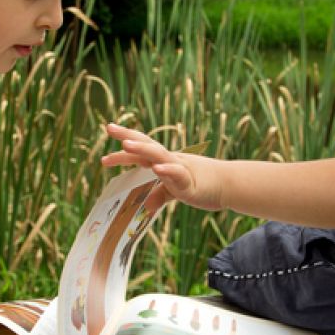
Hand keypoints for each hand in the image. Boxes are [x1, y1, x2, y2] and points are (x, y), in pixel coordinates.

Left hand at [101, 122, 224, 209]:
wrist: (228, 185)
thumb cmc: (202, 184)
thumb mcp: (175, 191)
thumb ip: (160, 196)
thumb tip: (146, 206)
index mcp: (164, 162)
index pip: (141, 152)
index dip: (124, 150)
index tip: (106, 150)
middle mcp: (169, 160)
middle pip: (146, 145)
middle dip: (128, 137)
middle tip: (110, 128)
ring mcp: (180, 169)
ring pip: (159, 155)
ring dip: (142, 149)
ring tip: (126, 145)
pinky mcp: (190, 182)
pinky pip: (177, 174)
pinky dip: (167, 170)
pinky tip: (157, 168)